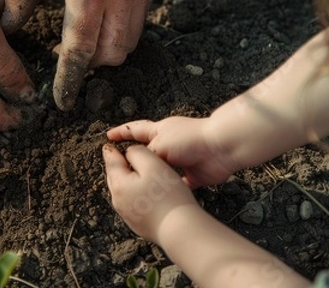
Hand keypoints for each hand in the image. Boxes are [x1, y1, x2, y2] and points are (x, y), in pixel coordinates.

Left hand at [1, 0, 158, 110]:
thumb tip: (11, 25)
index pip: (81, 48)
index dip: (70, 78)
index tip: (61, 99)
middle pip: (112, 53)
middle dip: (90, 66)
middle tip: (69, 59)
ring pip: (130, 40)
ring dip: (107, 50)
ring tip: (84, 39)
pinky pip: (139, 19)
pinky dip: (121, 29)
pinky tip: (102, 15)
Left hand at [103, 144, 196, 243]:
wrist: (179, 229)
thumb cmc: (167, 196)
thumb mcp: (152, 164)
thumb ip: (137, 153)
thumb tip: (128, 152)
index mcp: (119, 184)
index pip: (111, 162)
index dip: (110, 151)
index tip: (108, 146)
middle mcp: (119, 200)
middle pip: (115, 177)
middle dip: (118, 167)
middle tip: (121, 158)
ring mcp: (127, 214)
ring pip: (123, 191)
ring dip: (127, 181)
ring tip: (134, 174)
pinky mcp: (138, 224)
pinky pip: (133, 205)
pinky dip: (135, 196)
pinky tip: (145, 195)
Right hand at [107, 117, 237, 187]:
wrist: (220, 148)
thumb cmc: (189, 141)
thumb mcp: (159, 145)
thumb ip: (143, 154)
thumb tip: (133, 162)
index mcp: (159, 131)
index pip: (134, 130)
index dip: (121, 133)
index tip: (108, 136)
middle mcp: (169, 144)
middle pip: (147, 151)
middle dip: (134, 158)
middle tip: (119, 167)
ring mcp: (182, 159)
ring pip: (161, 169)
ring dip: (151, 176)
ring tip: (136, 186)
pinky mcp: (193, 174)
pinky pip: (178, 184)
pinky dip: (169, 189)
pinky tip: (160, 198)